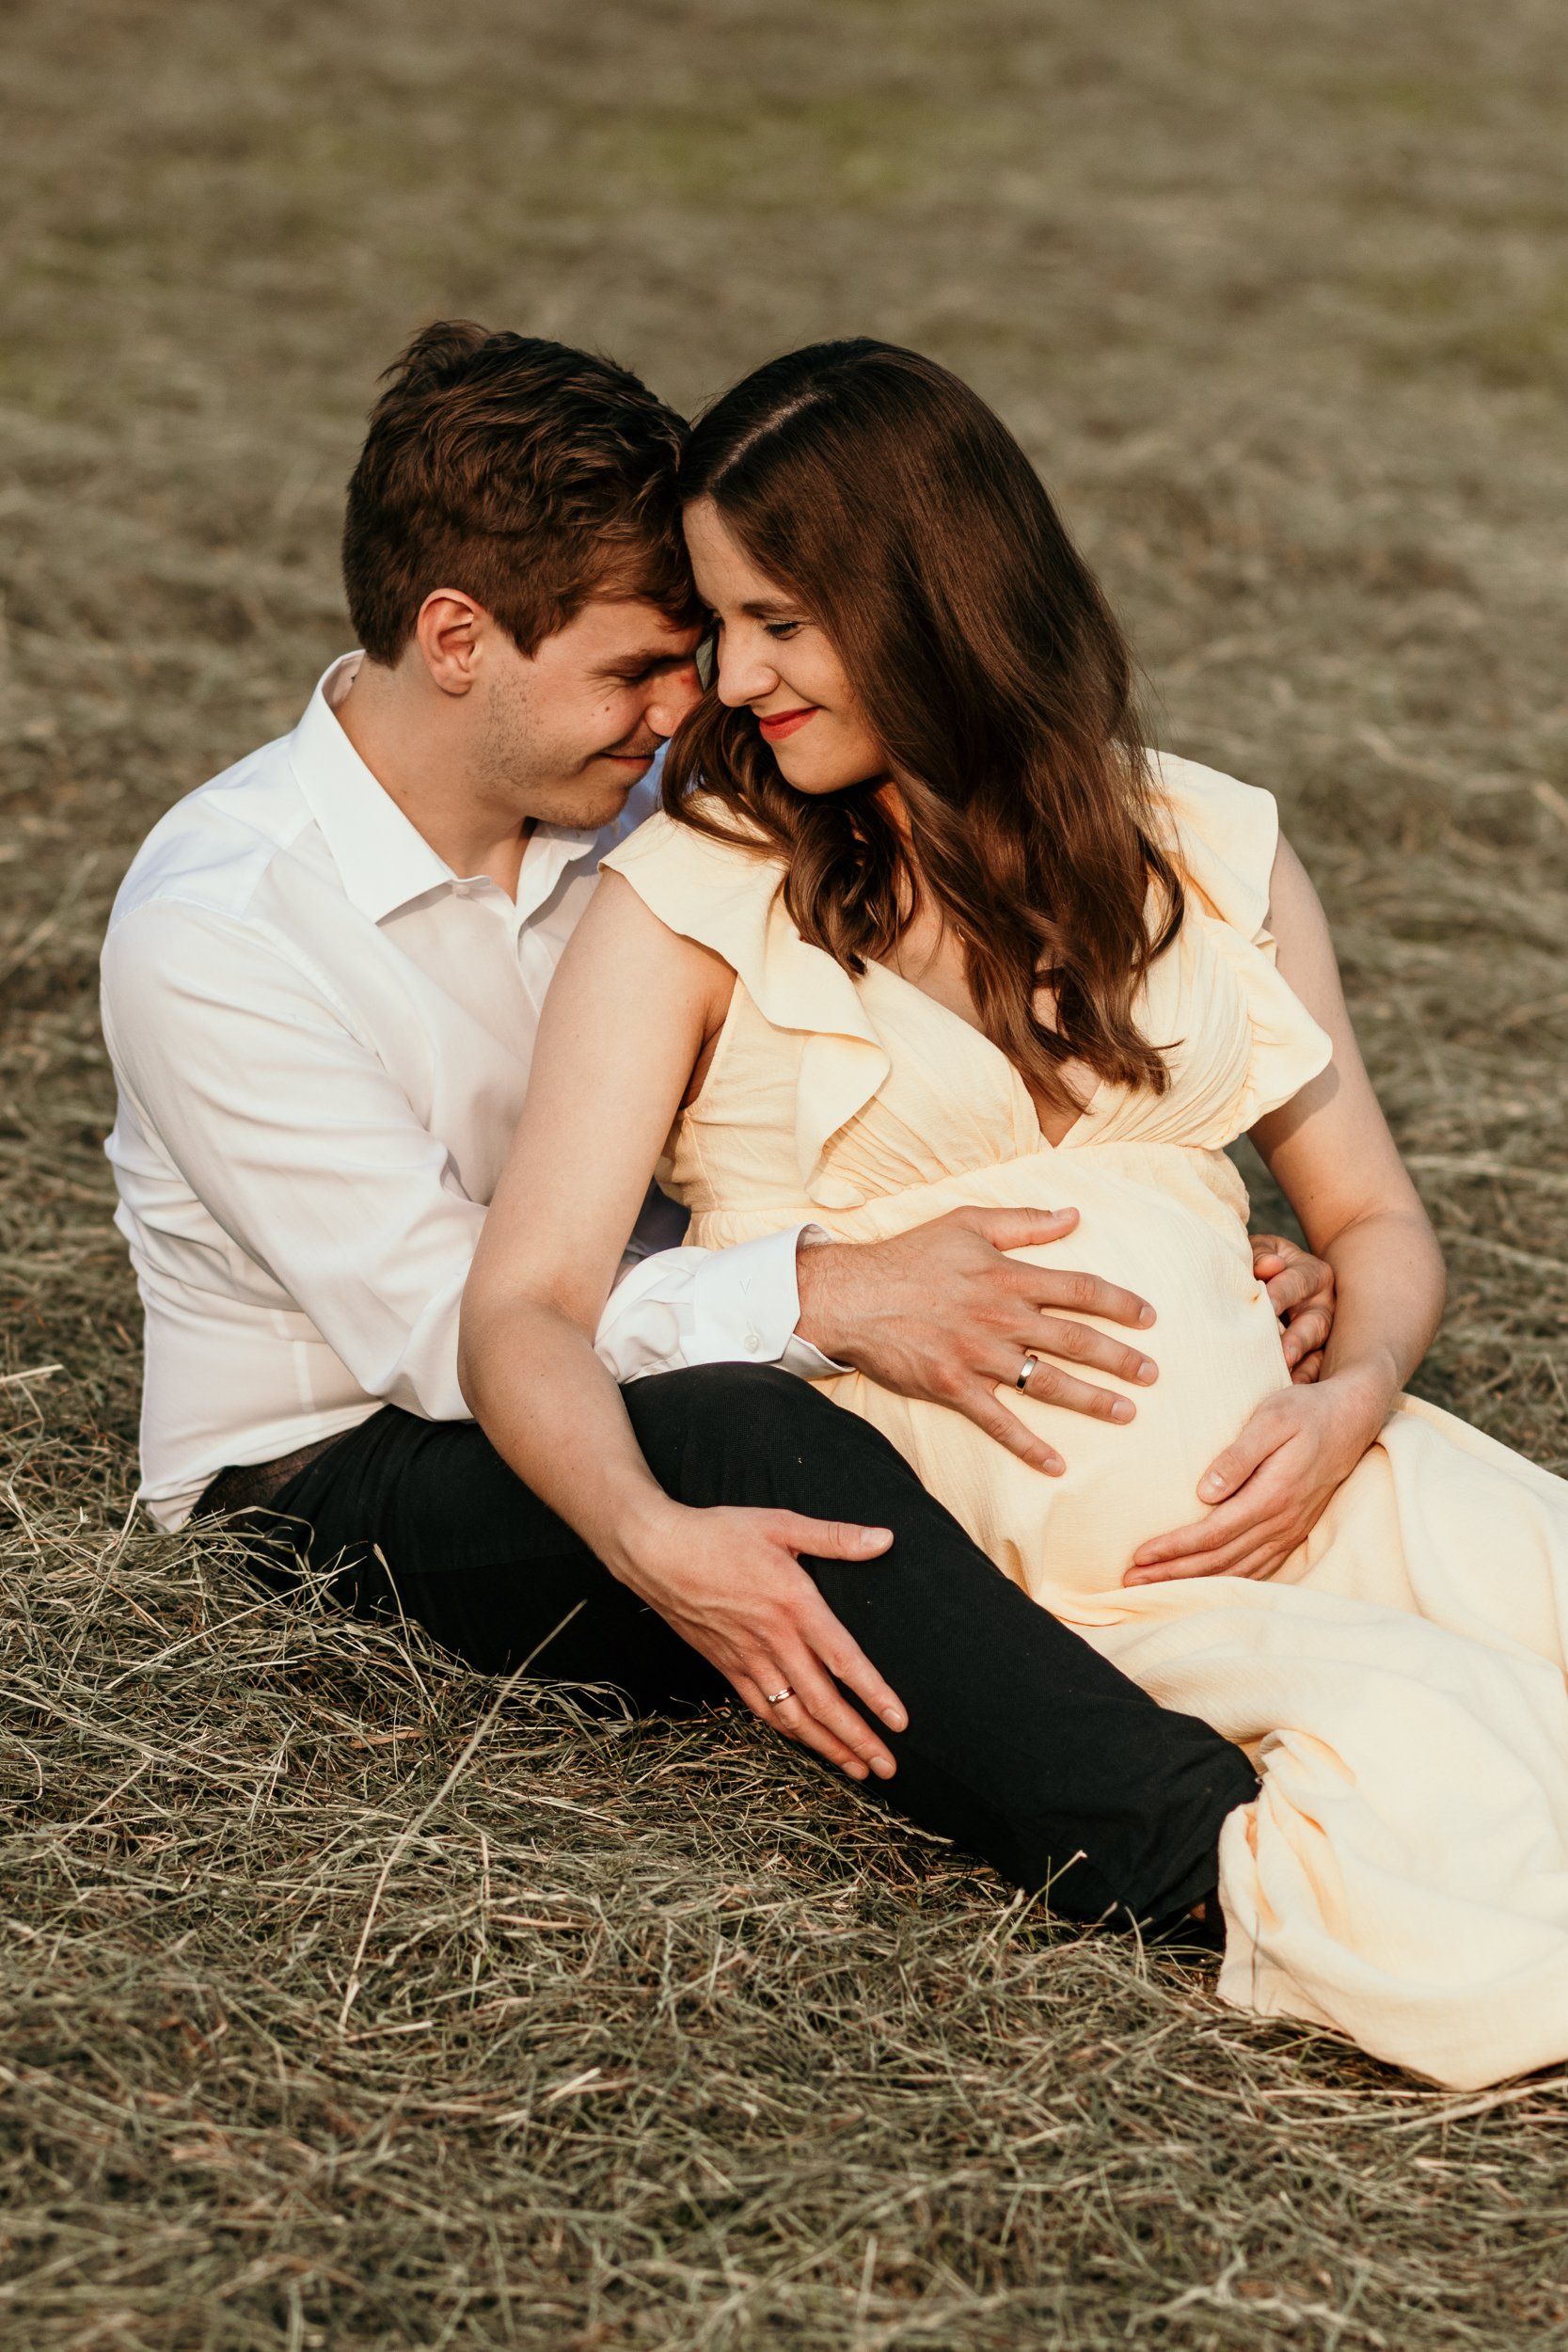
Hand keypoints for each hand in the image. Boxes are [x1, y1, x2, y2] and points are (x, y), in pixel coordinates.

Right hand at [611, 1499, 908, 1781]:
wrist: (656, 1552)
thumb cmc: (718, 1533)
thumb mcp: (780, 1524)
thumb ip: (835, 1537)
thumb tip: (885, 1538)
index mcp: (794, 1604)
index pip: (843, 1659)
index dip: (873, 1694)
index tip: (899, 1722)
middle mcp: (774, 1640)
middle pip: (822, 1702)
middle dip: (857, 1739)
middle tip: (888, 1767)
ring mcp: (748, 1658)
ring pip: (792, 1715)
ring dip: (826, 1746)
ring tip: (856, 1769)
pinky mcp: (726, 1665)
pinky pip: (761, 1708)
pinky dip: (787, 1730)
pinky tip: (805, 1741)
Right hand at [796, 1206, 1158, 1474]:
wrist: (852, 1295)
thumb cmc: (909, 1256)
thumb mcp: (967, 1223)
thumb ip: (1023, 1222)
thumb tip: (1072, 1215)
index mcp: (1008, 1276)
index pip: (1080, 1290)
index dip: (1121, 1304)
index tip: (1149, 1318)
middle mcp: (1001, 1317)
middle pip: (1076, 1340)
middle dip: (1121, 1358)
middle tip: (1153, 1374)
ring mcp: (979, 1355)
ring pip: (1048, 1382)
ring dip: (1092, 1400)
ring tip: (1126, 1413)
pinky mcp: (954, 1387)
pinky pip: (1000, 1422)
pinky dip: (1029, 1445)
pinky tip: (1056, 1464)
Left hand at [1123, 1372, 1387, 1585]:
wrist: (1351, 1419)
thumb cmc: (1305, 1412)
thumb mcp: (1271, 1419)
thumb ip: (1238, 1455)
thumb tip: (1204, 1492)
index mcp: (1272, 1496)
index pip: (1214, 1533)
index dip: (1175, 1548)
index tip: (1140, 1555)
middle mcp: (1282, 1522)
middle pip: (1219, 1560)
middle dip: (1173, 1574)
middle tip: (1131, 1581)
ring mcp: (1290, 1531)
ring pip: (1236, 1570)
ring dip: (1193, 1583)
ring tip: (1153, 1588)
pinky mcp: (1293, 1532)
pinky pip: (1257, 1568)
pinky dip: (1225, 1582)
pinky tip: (1201, 1586)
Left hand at [1250, 1232, 1334, 1382]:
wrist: (1264, 1278)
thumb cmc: (1259, 1263)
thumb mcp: (1260, 1251)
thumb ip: (1261, 1255)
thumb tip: (1269, 1266)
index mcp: (1313, 1273)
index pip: (1299, 1281)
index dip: (1281, 1292)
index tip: (1266, 1304)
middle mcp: (1324, 1304)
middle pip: (1317, 1322)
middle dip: (1299, 1338)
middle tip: (1283, 1354)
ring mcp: (1323, 1334)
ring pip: (1319, 1352)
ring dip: (1303, 1367)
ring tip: (1287, 1382)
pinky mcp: (1316, 1357)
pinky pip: (1314, 1373)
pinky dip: (1302, 1384)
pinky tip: (1288, 1395)